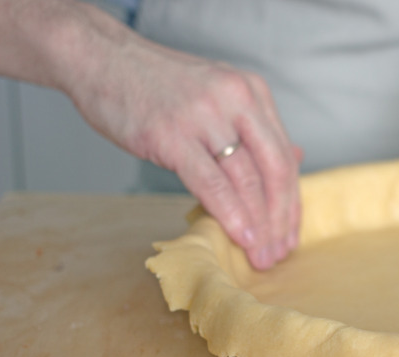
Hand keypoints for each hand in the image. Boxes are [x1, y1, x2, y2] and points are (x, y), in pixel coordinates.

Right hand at [67, 39, 300, 269]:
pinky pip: (211, 182)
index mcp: (253, 93)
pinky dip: (230, 213)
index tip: (290, 233)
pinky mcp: (173, 134)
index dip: (291, 201)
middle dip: (281, 218)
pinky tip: (241, 236)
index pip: (284, 156)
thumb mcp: (219, 95)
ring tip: (261, 254)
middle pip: (275, 170)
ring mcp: (206, 116)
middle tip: (280, 252)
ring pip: (247, 179)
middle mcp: (237, 100)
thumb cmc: (158, 83)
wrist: (102, 59)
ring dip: (259, 224)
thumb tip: (296, 157)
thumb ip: (255, 128)